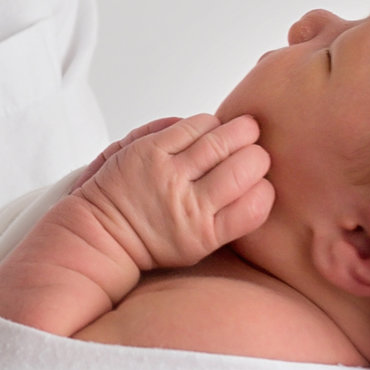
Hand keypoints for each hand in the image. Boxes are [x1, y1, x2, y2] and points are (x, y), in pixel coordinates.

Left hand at [66, 112, 274, 284]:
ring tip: (243, 132)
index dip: (264, 187)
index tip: (258, 183)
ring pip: (222, 139)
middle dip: (257, 155)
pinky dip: (208, 123)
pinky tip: (210, 128)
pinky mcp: (149, 150)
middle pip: (246, 166)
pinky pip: (192, 125)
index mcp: (206, 234)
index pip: (257, 203)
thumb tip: (258, 181)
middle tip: (254, 152)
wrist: (105, 233)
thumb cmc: (155, 238)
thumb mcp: (199, 246)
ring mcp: (168, 175)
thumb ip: (230, 219)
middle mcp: (190, 205)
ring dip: (240, 130)